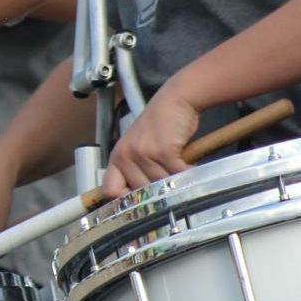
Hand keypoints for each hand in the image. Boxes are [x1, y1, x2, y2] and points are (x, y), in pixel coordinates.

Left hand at [103, 82, 199, 197]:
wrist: (176, 99)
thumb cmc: (160, 125)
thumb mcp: (139, 147)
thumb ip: (136, 170)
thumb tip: (144, 201)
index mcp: (117, 156)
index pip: (110, 190)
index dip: (125, 201)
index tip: (142, 201)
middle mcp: (125, 155)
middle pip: (141, 192)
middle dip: (158, 191)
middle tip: (170, 184)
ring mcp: (143, 153)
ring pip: (160, 185)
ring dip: (175, 182)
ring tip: (181, 172)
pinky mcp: (162, 150)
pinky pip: (176, 174)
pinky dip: (187, 173)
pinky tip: (190, 165)